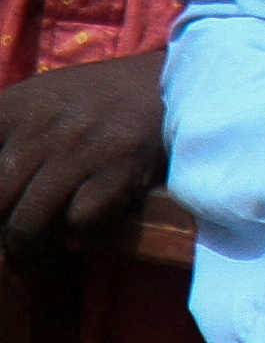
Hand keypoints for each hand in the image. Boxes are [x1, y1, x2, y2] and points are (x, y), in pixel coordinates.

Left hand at [0, 49, 165, 258]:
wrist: (170, 80)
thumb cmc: (93, 98)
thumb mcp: (36, 100)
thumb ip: (4, 134)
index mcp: (13, 107)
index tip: (0, 210)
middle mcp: (42, 126)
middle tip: (9, 250)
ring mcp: (80, 147)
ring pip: (27, 223)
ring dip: (27, 250)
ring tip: (32, 261)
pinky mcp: (119, 167)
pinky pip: (78, 221)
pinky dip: (79, 230)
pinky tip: (85, 222)